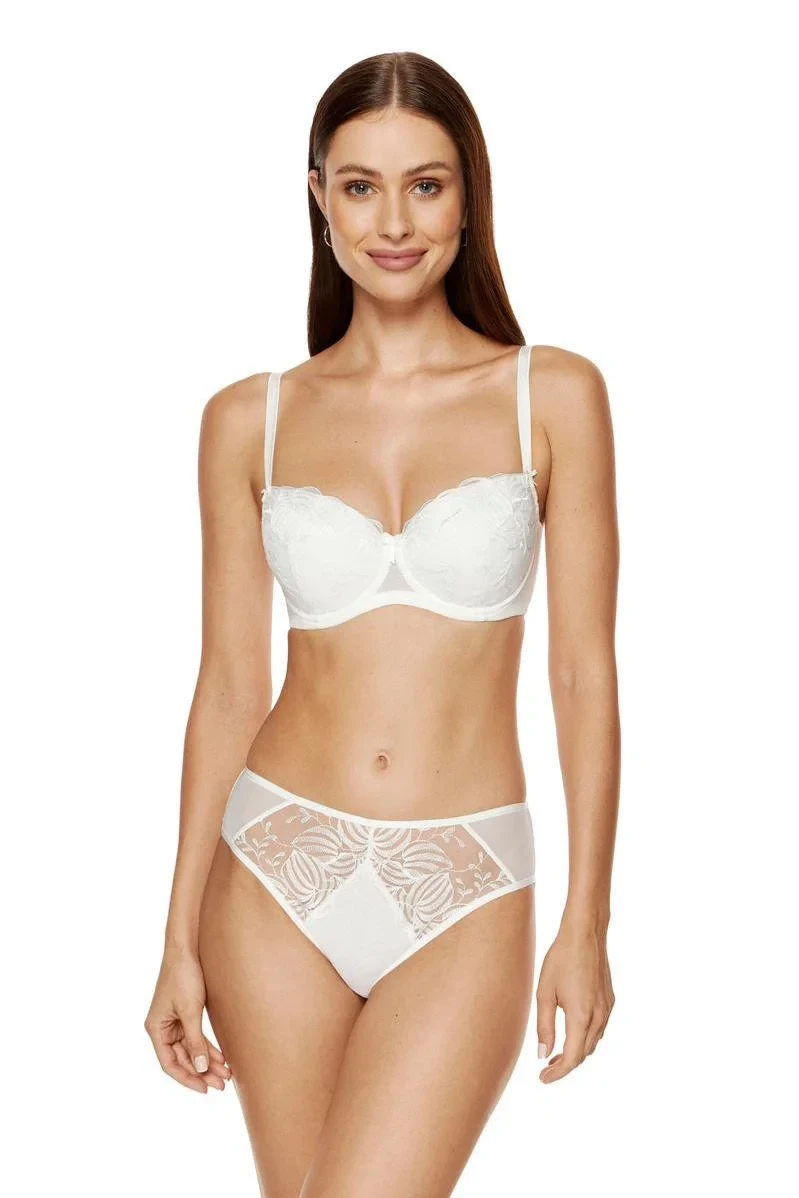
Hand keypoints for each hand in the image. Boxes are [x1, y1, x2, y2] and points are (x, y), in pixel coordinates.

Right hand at [144, 947, 232, 1092]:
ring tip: (226, 1075)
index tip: (205, 1089)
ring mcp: (174, 1022)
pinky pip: (196, 1038)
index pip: (170, 1064)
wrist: (187, 948)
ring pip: (191, 1050)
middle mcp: (162, 1028)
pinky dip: (208, 1048)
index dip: (187, 1079)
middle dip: (201, 1072)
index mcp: (156, 1029)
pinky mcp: (185, 1014)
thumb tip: (200, 1070)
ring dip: (207, 1062)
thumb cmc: (184, 977)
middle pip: (182, 1059)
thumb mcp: (190, 1011)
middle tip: (222, 1085)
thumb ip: (195, 1042)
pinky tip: (222, 1058)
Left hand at [535, 919, 614, 1082]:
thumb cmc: (560, 960)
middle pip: (584, 1053)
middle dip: (565, 1064)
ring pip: (593, 1042)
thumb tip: (542, 1055)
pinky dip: (585, 1037)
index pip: (572, 1058)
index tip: (543, 1079)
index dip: (558, 1073)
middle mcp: (598, 1016)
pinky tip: (571, 1031)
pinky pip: (599, 1028)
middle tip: (545, 1068)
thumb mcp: (545, 992)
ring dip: (576, 1052)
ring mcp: (607, 1009)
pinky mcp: (610, 1000)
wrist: (585, 934)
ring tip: (555, 1052)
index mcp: (581, 1016)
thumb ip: (544, 1026)